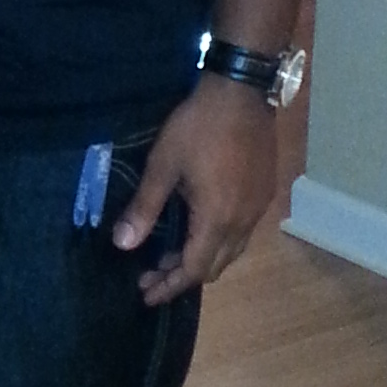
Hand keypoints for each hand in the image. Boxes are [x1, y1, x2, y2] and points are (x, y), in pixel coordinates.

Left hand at [112, 79, 280, 306]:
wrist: (241, 91)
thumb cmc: (198, 126)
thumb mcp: (163, 165)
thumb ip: (145, 208)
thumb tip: (123, 245)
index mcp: (217, 218)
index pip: (194, 269)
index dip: (170, 286)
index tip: (147, 294)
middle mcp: (243, 221)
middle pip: (215, 266)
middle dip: (182, 277)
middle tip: (151, 275)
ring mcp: (258, 208)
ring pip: (231, 251)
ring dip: (202, 259)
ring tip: (171, 255)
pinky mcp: (264, 192)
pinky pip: (242, 232)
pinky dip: (218, 242)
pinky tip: (200, 228)